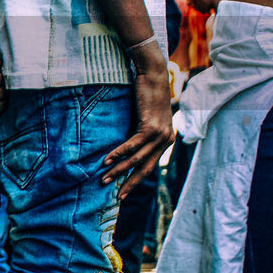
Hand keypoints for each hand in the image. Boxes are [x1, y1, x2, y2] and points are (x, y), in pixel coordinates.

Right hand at [101, 44, 172, 197]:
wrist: (153, 75)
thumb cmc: (148, 94)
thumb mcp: (147, 117)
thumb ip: (142, 132)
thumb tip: (129, 145)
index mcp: (167, 140)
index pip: (150, 165)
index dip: (136, 179)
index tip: (124, 191)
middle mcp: (167, 140)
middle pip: (146, 168)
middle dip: (130, 183)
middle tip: (118, 197)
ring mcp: (160, 134)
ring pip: (137, 159)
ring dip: (119, 170)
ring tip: (105, 179)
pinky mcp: (150, 127)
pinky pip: (132, 145)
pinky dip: (119, 154)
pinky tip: (107, 160)